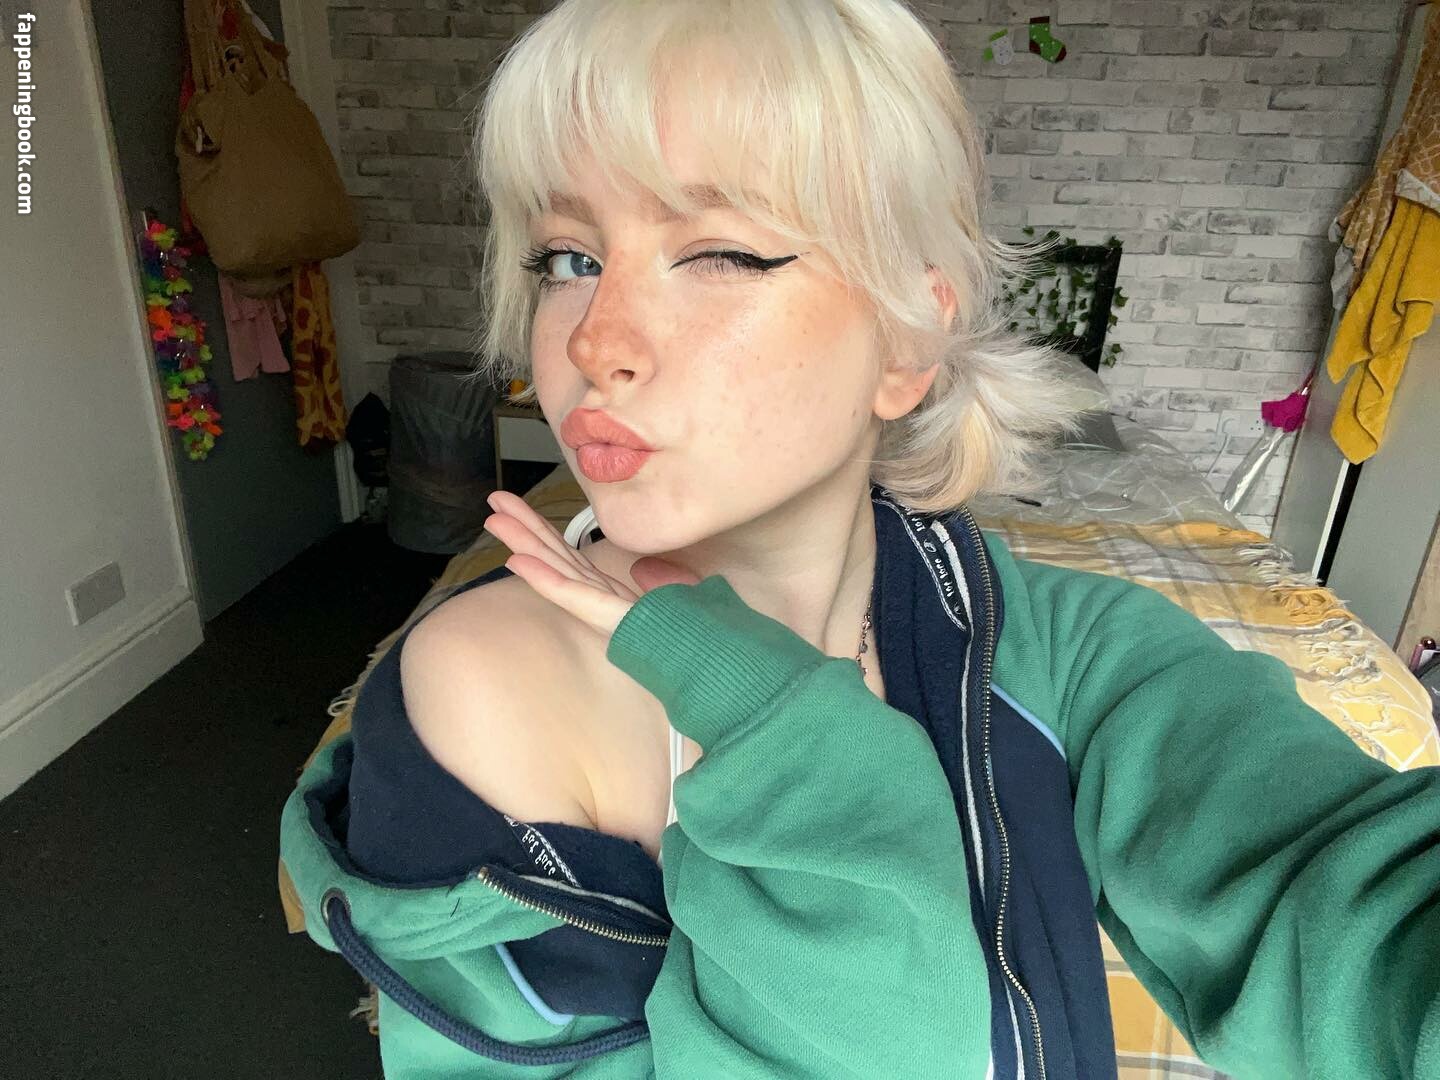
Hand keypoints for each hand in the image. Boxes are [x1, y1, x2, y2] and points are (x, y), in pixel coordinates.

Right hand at [481, 490, 701, 637]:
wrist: (706, 663)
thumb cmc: (688, 638)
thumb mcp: (674, 598)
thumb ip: (657, 581)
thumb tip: (642, 568)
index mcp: (610, 593)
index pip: (568, 555)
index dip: (542, 530)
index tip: (517, 508)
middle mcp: (600, 599)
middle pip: (554, 556)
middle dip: (523, 528)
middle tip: (494, 502)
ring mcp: (602, 610)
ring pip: (556, 571)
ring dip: (523, 545)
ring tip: (494, 521)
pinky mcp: (610, 619)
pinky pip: (573, 595)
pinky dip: (544, 577)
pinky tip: (518, 560)